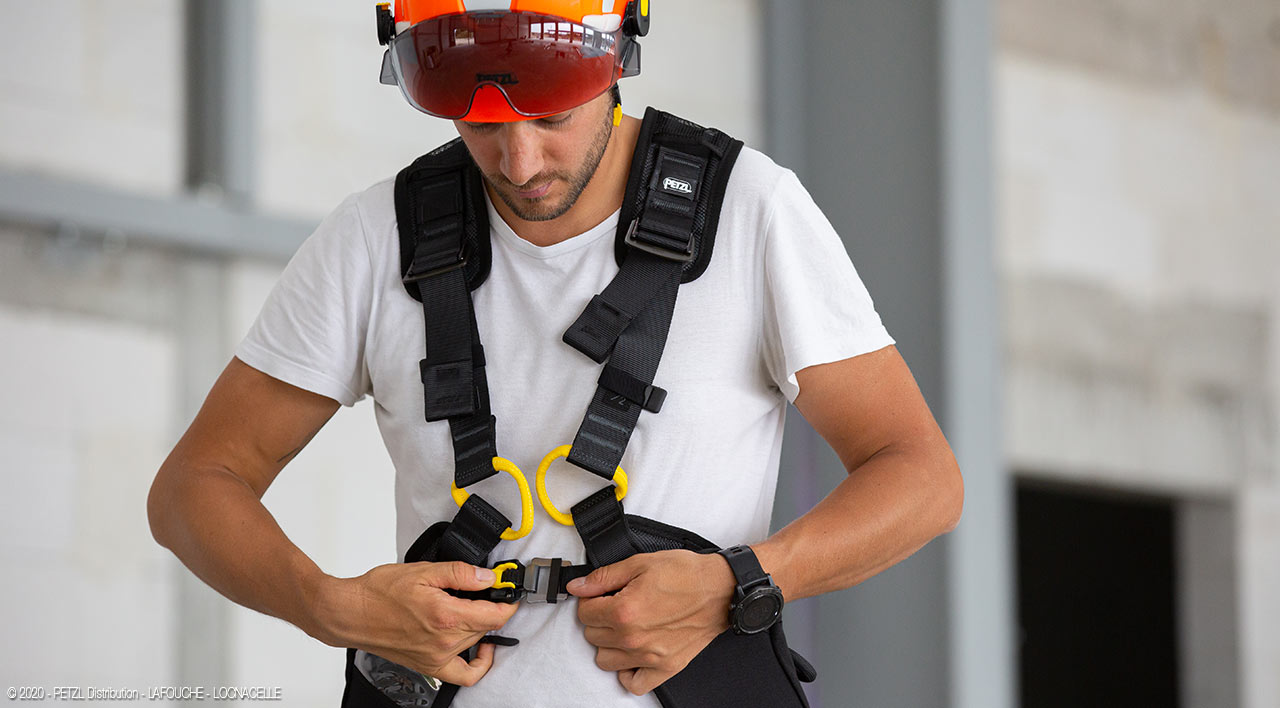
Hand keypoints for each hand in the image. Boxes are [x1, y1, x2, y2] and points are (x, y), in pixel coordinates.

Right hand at [327, 561, 519, 686]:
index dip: (509, 603)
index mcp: (446, 616)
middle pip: (487, 628)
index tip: (510, 594)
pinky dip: (478, 664)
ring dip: (482, 628)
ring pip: (476, 643)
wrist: (351, 614)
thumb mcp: (423, 571)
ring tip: (476, 611)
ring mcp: (437, 657)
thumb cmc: (378, 593)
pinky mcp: (429, 665)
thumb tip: (486, 577)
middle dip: (492, 609)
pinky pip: (464, 675)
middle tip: (489, 594)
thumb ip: (460, 573)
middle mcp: (444, 641)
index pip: (495, 616)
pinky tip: (479, 649)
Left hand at [567, 550, 734, 694]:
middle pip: (592, 635)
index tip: (602, 595)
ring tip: (624, 628)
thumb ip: (604, 577)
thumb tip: (578, 586)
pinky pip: (633, 684)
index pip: (584, 613)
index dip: (590, 600)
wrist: (719, 589)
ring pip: (605, 660)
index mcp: (625, 611)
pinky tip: (632, 654)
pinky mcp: (665, 668)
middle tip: (616, 606)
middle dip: (599, 619)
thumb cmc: (686, 575)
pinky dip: (628, 672)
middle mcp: (634, 639)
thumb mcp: (640, 564)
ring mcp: (649, 657)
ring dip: (609, 643)